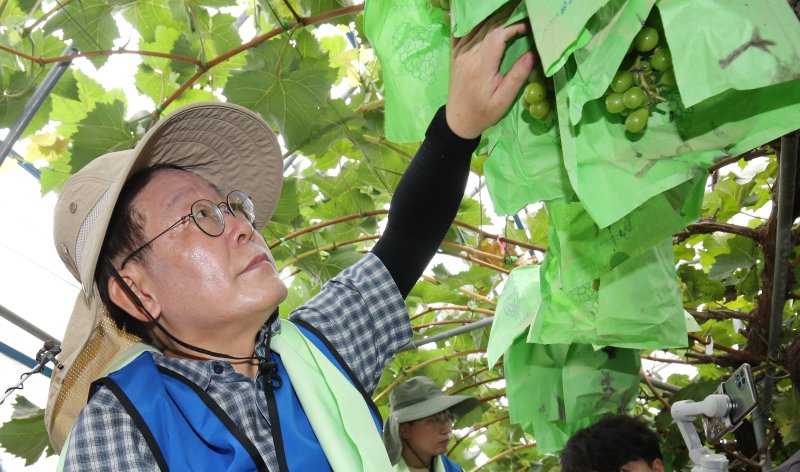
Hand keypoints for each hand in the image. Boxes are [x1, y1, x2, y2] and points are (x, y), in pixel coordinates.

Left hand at [445, 16, 534, 138]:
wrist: (458, 121)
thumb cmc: (483, 112)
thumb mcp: (504, 99)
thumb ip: (517, 76)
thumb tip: (532, 54)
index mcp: (481, 66)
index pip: (497, 34)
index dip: (513, 26)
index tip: (527, 28)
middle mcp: (468, 55)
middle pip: (487, 27)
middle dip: (506, 20)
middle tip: (521, 21)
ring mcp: (459, 53)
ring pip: (476, 26)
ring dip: (493, 20)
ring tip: (508, 20)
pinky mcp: (455, 54)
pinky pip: (461, 31)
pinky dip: (473, 23)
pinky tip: (483, 21)